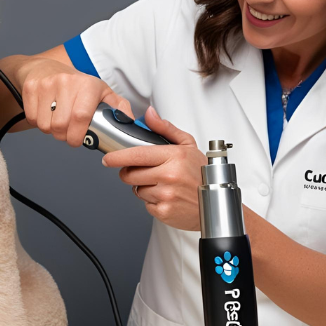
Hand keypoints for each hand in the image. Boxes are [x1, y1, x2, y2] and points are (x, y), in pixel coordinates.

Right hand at [17, 56, 130, 148]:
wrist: (44, 68)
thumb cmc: (76, 84)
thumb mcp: (101, 91)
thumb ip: (118, 107)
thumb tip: (130, 122)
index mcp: (87, 84)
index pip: (80, 117)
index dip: (78, 135)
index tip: (78, 140)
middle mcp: (66, 81)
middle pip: (60, 125)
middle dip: (64, 136)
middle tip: (67, 132)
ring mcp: (46, 84)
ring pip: (45, 125)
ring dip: (50, 129)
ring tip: (56, 119)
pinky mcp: (30, 88)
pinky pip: (32, 119)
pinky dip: (38, 122)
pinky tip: (45, 112)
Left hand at [101, 105, 208, 231]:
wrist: (216, 203)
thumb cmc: (202, 174)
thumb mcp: (188, 145)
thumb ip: (165, 129)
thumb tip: (149, 114)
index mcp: (173, 156)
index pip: (137, 155)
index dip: (118, 157)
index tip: (108, 159)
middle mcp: (168, 176)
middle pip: (130, 174)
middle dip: (131, 173)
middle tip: (145, 172)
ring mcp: (165, 195)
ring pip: (136, 190)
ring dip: (144, 188)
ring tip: (163, 185)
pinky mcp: (163, 211)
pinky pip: (145, 204)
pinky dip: (152, 201)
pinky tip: (166, 196)